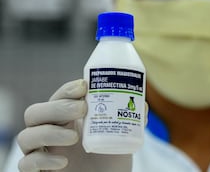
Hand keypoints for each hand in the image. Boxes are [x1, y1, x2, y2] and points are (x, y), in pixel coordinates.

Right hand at [16, 79, 136, 171]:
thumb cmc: (110, 156)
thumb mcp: (122, 135)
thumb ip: (131, 118)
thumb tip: (142, 104)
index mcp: (66, 118)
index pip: (57, 97)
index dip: (66, 90)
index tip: (83, 86)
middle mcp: (49, 131)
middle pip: (35, 112)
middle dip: (57, 107)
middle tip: (82, 109)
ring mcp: (42, 152)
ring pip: (26, 136)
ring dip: (49, 133)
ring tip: (75, 138)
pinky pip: (26, 163)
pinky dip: (43, 161)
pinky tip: (63, 163)